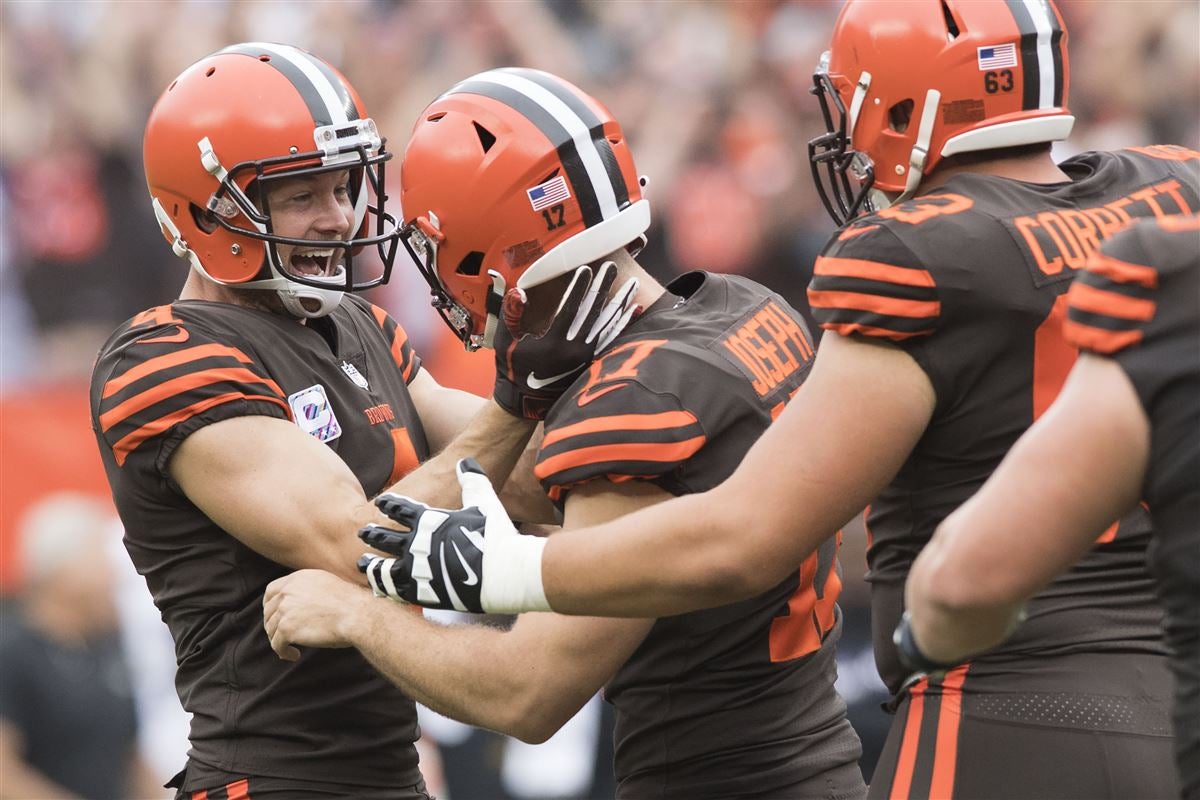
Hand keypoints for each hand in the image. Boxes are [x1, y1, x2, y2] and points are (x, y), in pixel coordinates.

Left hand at [263, 569, 372, 660]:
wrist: (356, 614)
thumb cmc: (350, 603)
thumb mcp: (327, 585)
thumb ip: (310, 590)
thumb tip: (304, 604)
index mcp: (298, 579)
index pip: (272, 590)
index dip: (269, 604)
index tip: (274, 615)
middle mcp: (288, 591)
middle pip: (268, 611)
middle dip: (272, 624)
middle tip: (282, 635)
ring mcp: (285, 609)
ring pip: (271, 629)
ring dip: (278, 640)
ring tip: (290, 648)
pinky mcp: (287, 628)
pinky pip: (277, 644)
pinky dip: (283, 652)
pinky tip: (294, 655)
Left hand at [357, 458, 549, 612]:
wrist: (505, 572)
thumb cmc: (496, 535)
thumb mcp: (484, 501)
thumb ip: (472, 481)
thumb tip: (466, 462)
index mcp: (429, 521)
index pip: (402, 509)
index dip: (390, 505)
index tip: (381, 503)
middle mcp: (417, 545)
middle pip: (386, 538)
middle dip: (373, 533)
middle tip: (363, 532)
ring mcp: (418, 571)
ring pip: (385, 568)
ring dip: (373, 565)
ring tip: (364, 563)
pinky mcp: (423, 594)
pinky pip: (397, 592)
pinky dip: (386, 588)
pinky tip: (381, 588)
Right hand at [493, 262, 638, 418]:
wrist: (526, 399)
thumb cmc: (512, 366)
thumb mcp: (504, 341)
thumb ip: (511, 315)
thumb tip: (519, 292)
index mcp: (553, 344)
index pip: (570, 310)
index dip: (578, 288)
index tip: (586, 269)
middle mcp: (574, 351)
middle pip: (593, 313)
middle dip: (602, 288)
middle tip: (611, 267)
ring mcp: (586, 357)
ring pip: (607, 325)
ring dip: (620, 303)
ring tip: (633, 283)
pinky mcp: (592, 361)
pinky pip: (612, 338)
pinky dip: (623, 323)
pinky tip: (634, 308)